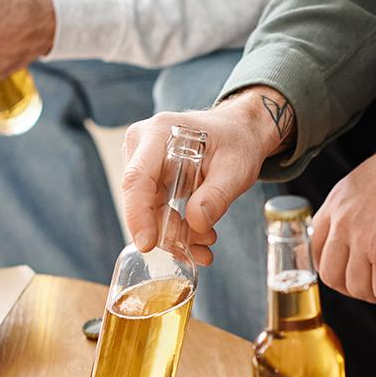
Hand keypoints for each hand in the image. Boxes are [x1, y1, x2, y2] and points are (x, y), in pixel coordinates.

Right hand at [121, 87, 294, 264]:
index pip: (137, 178)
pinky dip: (174, 229)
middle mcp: (142, 145)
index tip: (148, 244)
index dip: (138, 214)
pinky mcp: (148, 180)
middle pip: (140, 200)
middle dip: (168, 230)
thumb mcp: (236, 168)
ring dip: (174, 233)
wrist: (237, 132)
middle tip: (204, 243)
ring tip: (207, 239)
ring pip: (147, 211)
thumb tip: (196, 224)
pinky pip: (153, 212)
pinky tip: (198, 238)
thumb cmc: (237, 141)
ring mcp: (141, 163)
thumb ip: (217, 196)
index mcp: (160, 133)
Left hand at [312, 125, 375, 305]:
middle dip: (352, 288)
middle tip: (374, 287)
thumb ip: (356, 208)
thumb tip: (368, 231)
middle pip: (331, 275)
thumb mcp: (366, 183)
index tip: (348, 273)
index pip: (315, 248)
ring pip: (358, 288)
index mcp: (335, 205)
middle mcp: (342, 224)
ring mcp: (361, 241)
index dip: (332, 267)